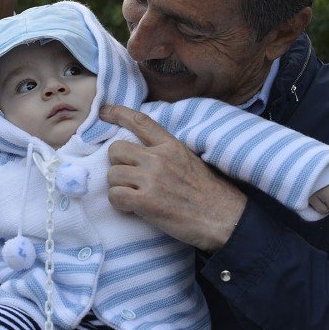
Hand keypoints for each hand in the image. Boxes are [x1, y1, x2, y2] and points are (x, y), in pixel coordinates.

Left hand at [100, 104, 246, 252]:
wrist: (224, 218)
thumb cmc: (210, 193)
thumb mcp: (190, 160)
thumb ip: (167, 152)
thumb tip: (142, 152)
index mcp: (171, 145)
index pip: (140, 121)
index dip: (118, 113)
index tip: (104, 112)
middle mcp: (159, 158)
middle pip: (116, 150)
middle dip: (117, 164)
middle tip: (129, 178)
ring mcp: (152, 179)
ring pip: (112, 174)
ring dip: (118, 187)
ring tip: (134, 196)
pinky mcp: (146, 201)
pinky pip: (115, 195)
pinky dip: (119, 203)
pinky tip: (132, 208)